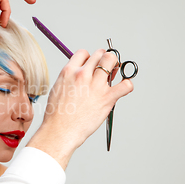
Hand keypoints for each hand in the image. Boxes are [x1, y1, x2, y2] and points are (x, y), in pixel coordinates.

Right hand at [27, 49, 133, 169]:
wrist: (60, 130)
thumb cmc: (57, 114)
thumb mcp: (57, 89)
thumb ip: (69, 79)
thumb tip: (79, 74)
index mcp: (69, 72)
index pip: (83, 53)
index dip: (89, 57)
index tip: (91, 63)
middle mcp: (83, 75)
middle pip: (100, 54)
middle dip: (104, 59)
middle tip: (105, 67)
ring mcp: (96, 85)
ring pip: (112, 61)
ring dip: (115, 66)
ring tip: (114, 74)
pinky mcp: (107, 97)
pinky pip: (125, 85)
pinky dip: (127, 85)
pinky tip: (124, 87)